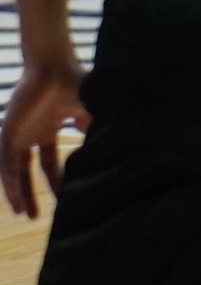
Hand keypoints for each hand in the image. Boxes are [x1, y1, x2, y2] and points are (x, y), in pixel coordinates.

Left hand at [1, 58, 84, 218]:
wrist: (55, 67)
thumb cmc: (75, 83)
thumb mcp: (89, 113)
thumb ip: (93, 131)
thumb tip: (105, 150)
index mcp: (47, 130)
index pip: (49, 163)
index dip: (57, 181)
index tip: (66, 198)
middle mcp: (30, 135)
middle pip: (27, 172)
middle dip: (31, 194)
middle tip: (36, 217)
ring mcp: (17, 134)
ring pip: (13, 172)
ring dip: (17, 193)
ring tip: (24, 214)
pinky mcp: (7, 132)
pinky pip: (5, 163)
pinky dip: (9, 181)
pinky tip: (14, 197)